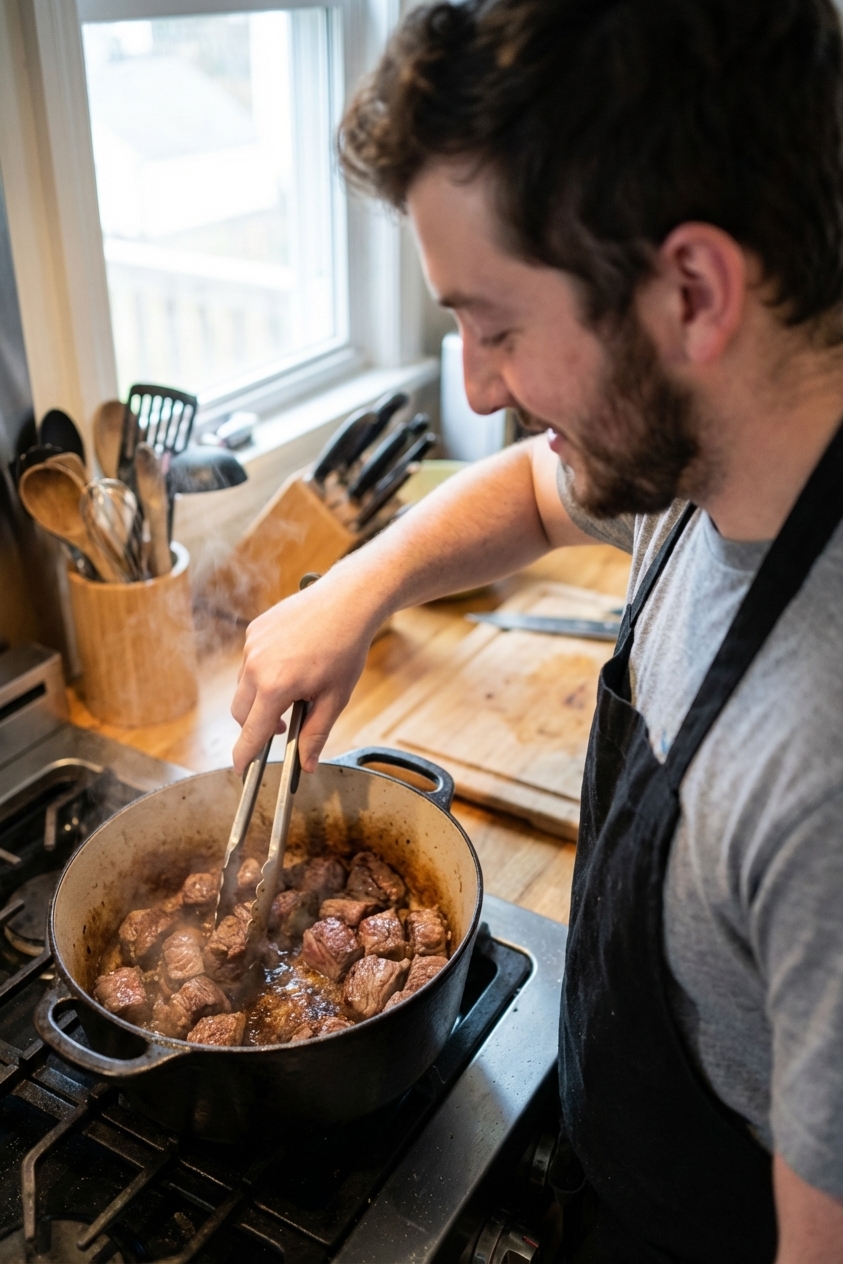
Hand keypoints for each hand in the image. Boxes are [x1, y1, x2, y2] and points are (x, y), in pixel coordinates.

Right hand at [231, 576, 378, 774]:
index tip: (241, 771)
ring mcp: (252, 646)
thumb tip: (307, 765)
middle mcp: (256, 666)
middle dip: (256, 726)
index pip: (250, 733)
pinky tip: (290, 664)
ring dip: (260, 698)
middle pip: (240, 713)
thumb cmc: (345, 649)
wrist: (346, 601)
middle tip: (284, 725)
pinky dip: (263, 672)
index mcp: (275, 687)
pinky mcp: (254, 630)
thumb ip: (316, 734)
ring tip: (293, 689)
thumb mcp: (335, 697)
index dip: (244, 756)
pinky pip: (250, 662)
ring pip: (244, 687)